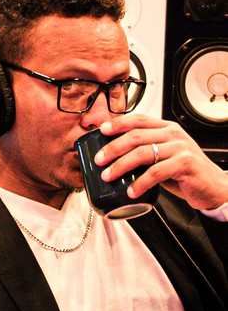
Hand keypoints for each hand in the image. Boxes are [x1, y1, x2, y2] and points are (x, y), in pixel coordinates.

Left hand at [93, 114, 227, 210]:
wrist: (212, 186)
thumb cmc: (184, 172)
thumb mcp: (162, 156)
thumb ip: (144, 151)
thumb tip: (111, 157)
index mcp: (166, 128)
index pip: (138, 119)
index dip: (118, 123)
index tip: (102, 130)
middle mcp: (173, 134)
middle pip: (135, 136)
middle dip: (113, 148)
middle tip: (99, 160)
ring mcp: (180, 148)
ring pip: (143, 153)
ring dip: (121, 165)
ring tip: (108, 176)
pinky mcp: (185, 164)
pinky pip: (157, 172)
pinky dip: (141, 183)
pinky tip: (131, 192)